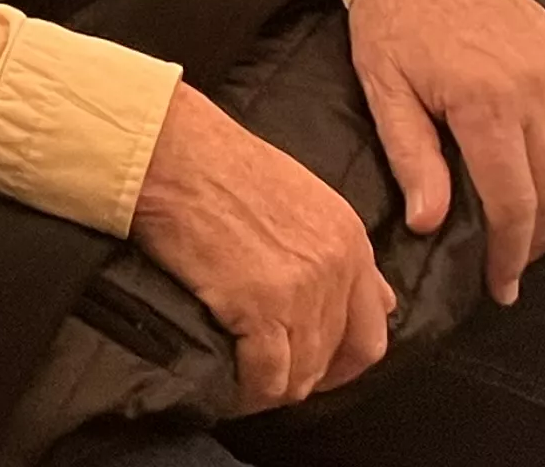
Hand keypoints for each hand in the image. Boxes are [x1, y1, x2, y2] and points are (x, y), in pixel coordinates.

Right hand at [129, 86, 392, 412]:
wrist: (171, 152)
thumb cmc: (219, 163)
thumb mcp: (300, 196)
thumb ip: (335, 248)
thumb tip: (372, 297)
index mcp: (350, 239)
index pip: (371, 326)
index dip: (343, 358)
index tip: (316, 366)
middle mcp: (337, 267)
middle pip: (339, 356)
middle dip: (307, 375)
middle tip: (274, 378)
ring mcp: (302, 290)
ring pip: (302, 373)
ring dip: (274, 387)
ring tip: (246, 384)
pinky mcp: (260, 309)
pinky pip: (266, 377)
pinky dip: (249, 392)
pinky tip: (230, 387)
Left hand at [345, 0, 544, 304]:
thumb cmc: (393, 21)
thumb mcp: (384, 87)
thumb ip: (412, 157)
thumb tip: (429, 225)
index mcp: (485, 101)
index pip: (514, 202)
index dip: (511, 253)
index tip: (501, 285)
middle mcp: (537, 90)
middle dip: (540, 242)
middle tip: (516, 267)